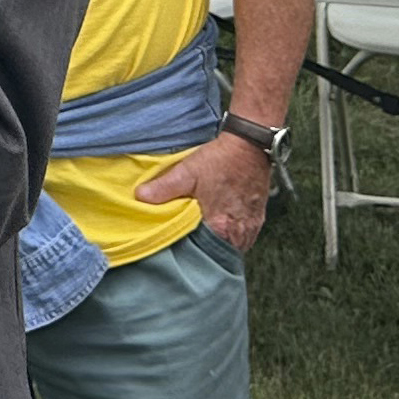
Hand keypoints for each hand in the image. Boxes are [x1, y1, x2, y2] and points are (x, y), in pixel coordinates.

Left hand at [135, 129, 274, 250]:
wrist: (250, 146)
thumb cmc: (221, 160)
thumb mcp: (187, 171)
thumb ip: (163, 188)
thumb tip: (140, 197)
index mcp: (220, 225)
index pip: (204, 252)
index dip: (191, 251)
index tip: (180, 248)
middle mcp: (239, 232)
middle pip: (220, 252)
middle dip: (207, 250)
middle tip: (192, 244)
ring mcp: (251, 226)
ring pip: (235, 246)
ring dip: (221, 244)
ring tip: (206, 237)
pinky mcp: (258, 219)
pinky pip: (245, 238)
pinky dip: (233, 236)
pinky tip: (223, 228)